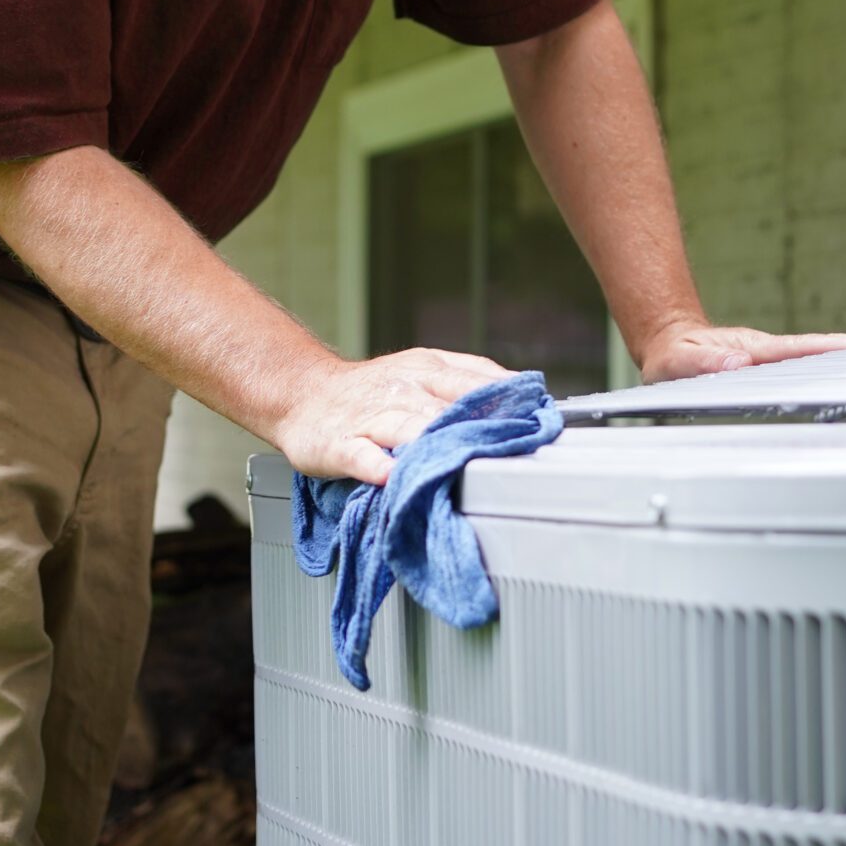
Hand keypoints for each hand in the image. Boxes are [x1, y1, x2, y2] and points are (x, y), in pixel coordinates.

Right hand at [269, 346, 506, 487]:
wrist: (303, 394)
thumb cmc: (372, 392)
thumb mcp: (424, 371)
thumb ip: (470, 380)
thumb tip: (527, 393)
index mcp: (427, 370)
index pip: (475, 380)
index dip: (509, 399)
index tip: (542, 418)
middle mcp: (402, 390)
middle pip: (447, 405)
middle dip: (481, 425)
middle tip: (516, 445)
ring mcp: (370, 418)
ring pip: (407, 427)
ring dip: (434, 442)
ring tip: (460, 460)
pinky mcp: (340, 444)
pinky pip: (361, 455)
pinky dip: (377, 465)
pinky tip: (392, 475)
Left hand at [638, 317, 845, 384]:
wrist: (670, 343)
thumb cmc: (671, 359)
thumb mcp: (676, 364)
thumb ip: (701, 363)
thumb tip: (737, 362)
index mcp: (756, 351)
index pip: (804, 349)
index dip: (837, 349)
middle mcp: (772, 352)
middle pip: (825, 350)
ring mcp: (775, 359)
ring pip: (821, 358)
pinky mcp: (774, 368)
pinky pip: (810, 367)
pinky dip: (838, 367)